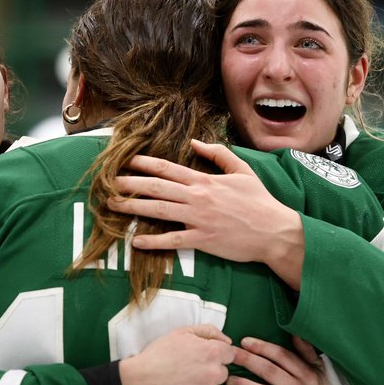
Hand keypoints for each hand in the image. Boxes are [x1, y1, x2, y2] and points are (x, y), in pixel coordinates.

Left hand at [112, 139, 305, 287]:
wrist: (274, 231)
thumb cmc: (259, 201)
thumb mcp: (242, 170)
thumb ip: (218, 154)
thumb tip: (196, 142)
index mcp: (205, 180)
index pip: (168, 169)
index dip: (144, 163)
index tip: (126, 160)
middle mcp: (197, 198)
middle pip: (156, 188)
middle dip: (130, 183)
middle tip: (109, 181)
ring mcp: (198, 220)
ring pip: (159, 210)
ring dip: (133, 207)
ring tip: (112, 205)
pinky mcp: (202, 240)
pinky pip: (172, 241)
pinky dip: (153, 242)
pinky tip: (137, 241)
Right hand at [120, 324, 234, 384]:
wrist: (139, 382)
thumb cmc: (159, 355)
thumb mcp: (182, 333)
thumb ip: (209, 331)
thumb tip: (228, 341)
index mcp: (212, 352)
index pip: (229, 354)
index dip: (216, 354)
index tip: (202, 358)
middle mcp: (214, 373)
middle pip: (223, 373)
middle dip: (211, 371)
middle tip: (190, 371)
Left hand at [229, 336, 331, 384]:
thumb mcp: (318, 372)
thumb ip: (307, 352)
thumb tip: (295, 333)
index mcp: (307, 374)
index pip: (283, 356)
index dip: (263, 348)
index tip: (245, 342)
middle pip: (272, 372)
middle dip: (250, 362)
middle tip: (231, 356)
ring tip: (230, 382)